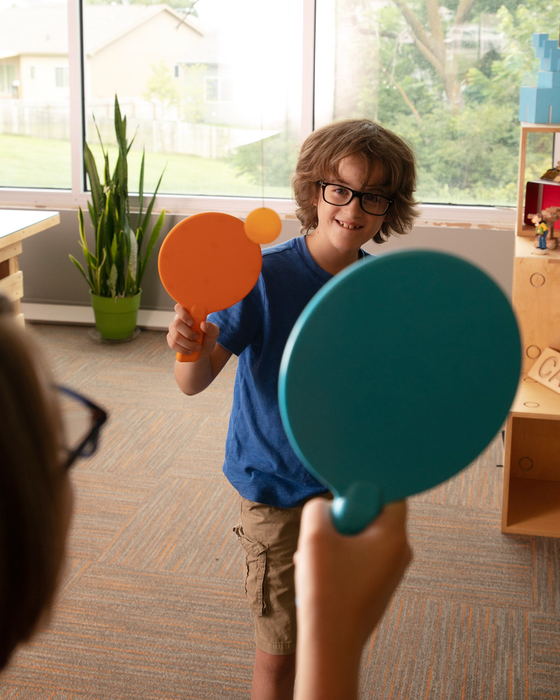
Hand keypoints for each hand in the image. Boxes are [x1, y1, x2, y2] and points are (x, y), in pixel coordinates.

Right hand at [167, 303, 219, 360]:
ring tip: (197, 347)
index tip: (192, 323)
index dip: (183, 314)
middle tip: (198, 337)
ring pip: (175, 336)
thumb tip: (204, 324)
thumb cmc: (207, 338)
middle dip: (188, 333)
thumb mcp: (213, 333)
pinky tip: (190, 351)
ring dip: (188, 344)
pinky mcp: (171, 339)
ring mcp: (173, 330)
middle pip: (177, 324)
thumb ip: (211, 327)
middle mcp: (179, 320)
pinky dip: (183, 349)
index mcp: (189, 314)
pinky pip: (173, 344)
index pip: (179, 307)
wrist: (202, 352)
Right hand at [294, 498, 410, 699]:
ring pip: (362, 536)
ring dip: (337, 541)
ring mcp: (392, 570)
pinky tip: (321, 574)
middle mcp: (401, 551)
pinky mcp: (380, 584)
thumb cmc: (326, 590)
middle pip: (372, 514)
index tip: (342, 502)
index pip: (389, 492)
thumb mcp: (314, 534)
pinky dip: (341, 559)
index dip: (362, 490)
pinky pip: (361, 557)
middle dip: (343, 519)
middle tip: (324, 535)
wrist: (330, 644)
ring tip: (317, 560)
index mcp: (395, 536)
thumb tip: (325, 508)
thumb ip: (318, 507)